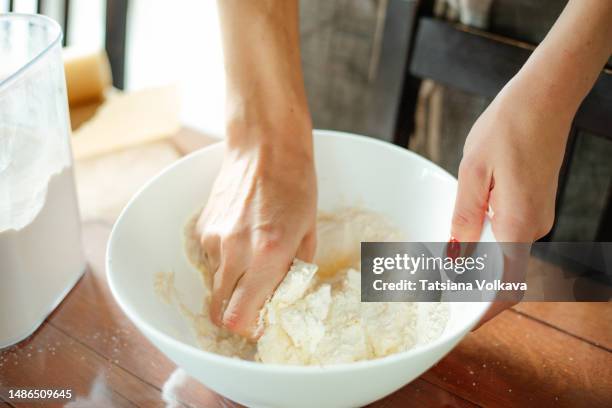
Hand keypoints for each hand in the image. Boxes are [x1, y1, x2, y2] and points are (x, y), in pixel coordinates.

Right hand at [196, 122, 316, 337]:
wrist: (265, 146)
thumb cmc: (296, 185)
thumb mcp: (308, 231)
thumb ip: (295, 270)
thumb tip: (285, 297)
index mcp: (268, 255)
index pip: (241, 318)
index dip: (251, 329)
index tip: (262, 322)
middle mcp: (235, 251)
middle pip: (219, 311)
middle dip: (235, 315)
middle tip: (254, 303)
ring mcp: (213, 239)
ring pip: (215, 285)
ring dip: (232, 284)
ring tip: (252, 257)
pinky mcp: (201, 227)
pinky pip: (209, 259)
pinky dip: (224, 260)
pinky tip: (241, 236)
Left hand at [452, 78, 572, 325]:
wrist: (544, 96)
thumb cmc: (507, 127)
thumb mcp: (473, 172)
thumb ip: (464, 218)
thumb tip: (456, 258)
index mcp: (519, 223)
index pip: (506, 285)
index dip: (486, 309)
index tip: (463, 323)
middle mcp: (535, 225)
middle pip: (506, 273)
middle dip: (475, 288)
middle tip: (439, 290)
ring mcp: (538, 215)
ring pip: (506, 253)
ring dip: (478, 264)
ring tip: (443, 265)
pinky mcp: (534, 204)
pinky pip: (510, 234)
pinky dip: (487, 243)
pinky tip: (463, 235)